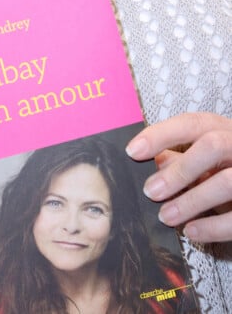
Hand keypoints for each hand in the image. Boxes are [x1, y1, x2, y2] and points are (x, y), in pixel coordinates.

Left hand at [126, 112, 231, 242]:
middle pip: (212, 146)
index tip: (133, 152)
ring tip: (165, 216)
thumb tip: (154, 161)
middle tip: (150, 191)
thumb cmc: (231, 167)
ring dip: (192, 201)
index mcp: (225, 129)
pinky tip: (191, 231)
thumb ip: (184, 156)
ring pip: (227, 181)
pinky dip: (213, 226)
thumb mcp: (210, 158)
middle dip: (179, 170)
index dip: (161, 134)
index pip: (192, 123)